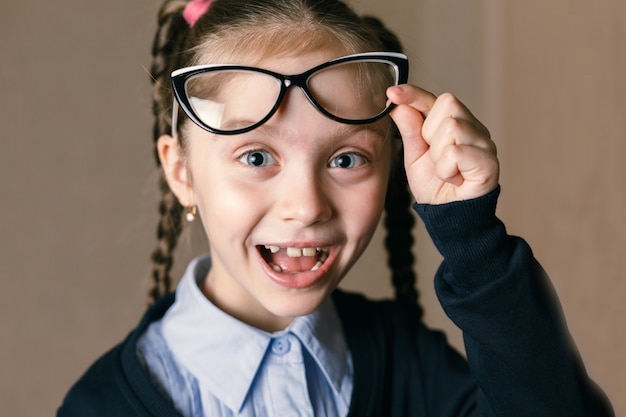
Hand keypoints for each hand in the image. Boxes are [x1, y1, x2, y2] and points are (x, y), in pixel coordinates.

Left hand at [387, 84, 498, 204]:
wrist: (448, 216)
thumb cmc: (434, 186)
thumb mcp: (414, 155)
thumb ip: (409, 128)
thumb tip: (395, 102)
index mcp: (454, 123)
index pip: (434, 99)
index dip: (413, 94)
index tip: (392, 92)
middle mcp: (473, 128)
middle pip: (447, 106)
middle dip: (430, 134)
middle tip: (436, 158)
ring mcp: (484, 143)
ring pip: (451, 128)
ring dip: (438, 155)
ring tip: (446, 171)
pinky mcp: (489, 161)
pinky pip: (456, 152)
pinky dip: (446, 170)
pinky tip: (454, 179)